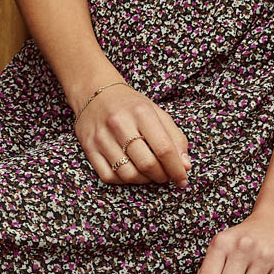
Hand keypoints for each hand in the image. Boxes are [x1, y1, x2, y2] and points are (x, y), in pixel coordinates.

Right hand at [74, 83, 190, 187]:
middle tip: (166, 176)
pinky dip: (124, 181)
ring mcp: (102, 137)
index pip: (164, 148)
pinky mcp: (89, 148)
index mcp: (141, 112)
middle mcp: (119, 124)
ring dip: (144, 181)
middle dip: (161, 176)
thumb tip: (185, 167)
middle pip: (147, 164)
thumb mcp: (157, 113)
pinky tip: (131, 172)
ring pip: (128, 174)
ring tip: (150, 174)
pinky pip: (109, 176)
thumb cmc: (131, 106)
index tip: (182, 179)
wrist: (95, 92)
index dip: (176, 169)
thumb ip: (175, 138)